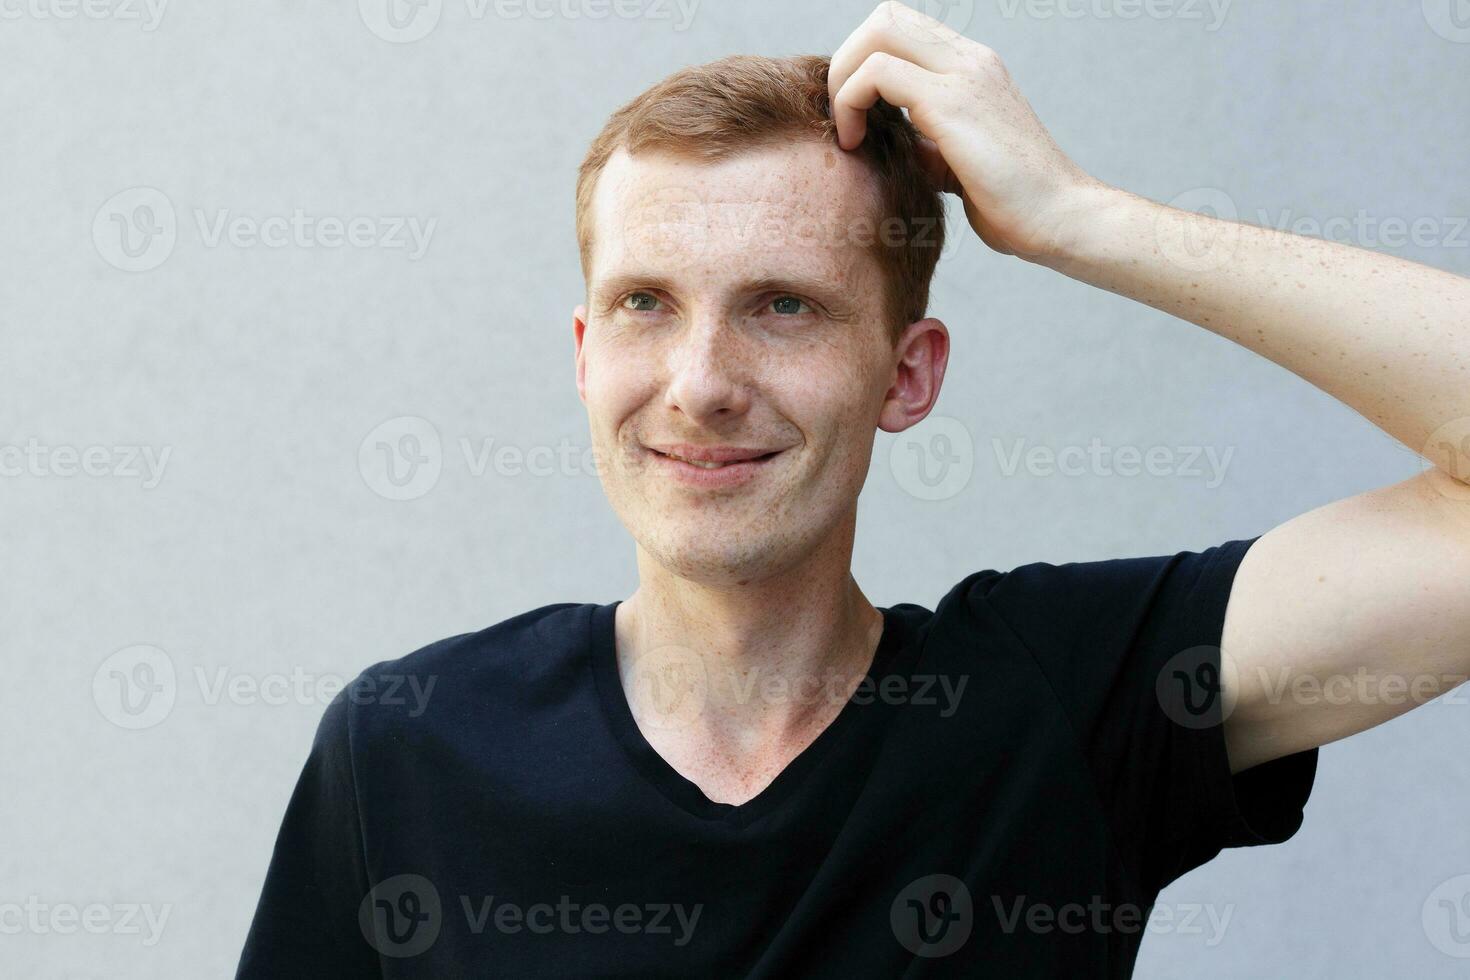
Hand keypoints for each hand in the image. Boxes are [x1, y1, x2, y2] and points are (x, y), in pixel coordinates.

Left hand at [829, 1, 1106, 259]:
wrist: (1061, 219)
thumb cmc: (1015, 204)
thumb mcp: (958, 165)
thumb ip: (925, 145)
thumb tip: (889, 145)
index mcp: (973, 69)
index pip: (902, 32)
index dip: (864, 64)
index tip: (857, 117)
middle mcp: (971, 60)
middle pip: (885, 18)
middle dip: (846, 62)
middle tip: (842, 117)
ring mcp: (964, 74)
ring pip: (878, 33)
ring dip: (843, 79)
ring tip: (848, 132)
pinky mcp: (953, 102)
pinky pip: (877, 73)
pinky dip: (850, 102)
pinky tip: (856, 144)